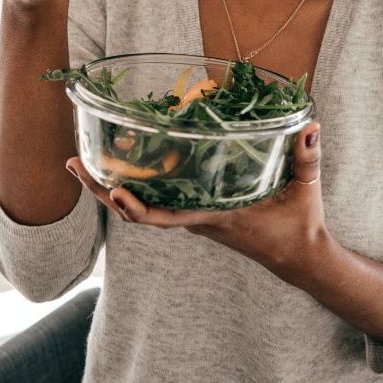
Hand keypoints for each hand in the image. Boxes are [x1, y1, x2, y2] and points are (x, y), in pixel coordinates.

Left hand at [66, 120, 325, 282]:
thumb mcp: (306, 189)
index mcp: (215, 217)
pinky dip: (135, 186)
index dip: (136, 208)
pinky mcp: (199, 212)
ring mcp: (194, 217)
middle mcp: (197, 219)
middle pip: (137, 211)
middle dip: (101, 190)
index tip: (112, 191)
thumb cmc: (299, 224)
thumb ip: (308, 158)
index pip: (166, 218)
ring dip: (110, 186)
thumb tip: (309, 125)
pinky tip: (124, 164)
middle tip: (72, 163)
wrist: (300, 257)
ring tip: (83, 158)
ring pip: (142, 206)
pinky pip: (158, 201)